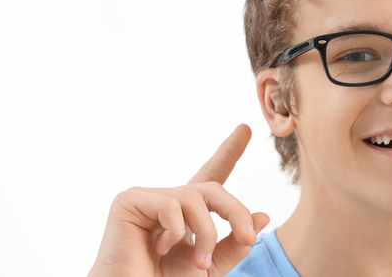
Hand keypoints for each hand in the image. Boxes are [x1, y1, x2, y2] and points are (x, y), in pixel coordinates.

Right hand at [87, 124, 269, 276]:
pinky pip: (171, 205)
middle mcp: (167, 201)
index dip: (228, 152)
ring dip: (207, 233)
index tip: (245, 129)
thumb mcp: (210, 266)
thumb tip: (262, 216)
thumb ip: (234, 244)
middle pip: (212, 188)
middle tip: (248, 238)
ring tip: (200, 261)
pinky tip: (160, 248)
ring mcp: (147, 198)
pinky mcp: (129, 200)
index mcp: (185, 214)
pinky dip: (176, 231)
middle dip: (234, 211)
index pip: (210, 175)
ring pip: (195, 197)